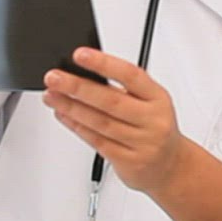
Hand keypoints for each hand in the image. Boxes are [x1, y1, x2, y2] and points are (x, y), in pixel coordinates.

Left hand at [45, 47, 185, 194]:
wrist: (170, 166)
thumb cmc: (154, 127)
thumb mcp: (149, 102)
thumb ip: (123, 89)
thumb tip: (82, 73)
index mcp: (158, 98)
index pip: (131, 75)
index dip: (104, 63)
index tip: (80, 55)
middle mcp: (152, 119)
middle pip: (110, 100)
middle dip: (78, 87)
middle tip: (54, 78)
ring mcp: (141, 142)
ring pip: (100, 122)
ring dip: (71, 107)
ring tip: (52, 96)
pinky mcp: (128, 161)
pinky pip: (96, 141)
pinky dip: (76, 127)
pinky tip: (63, 115)